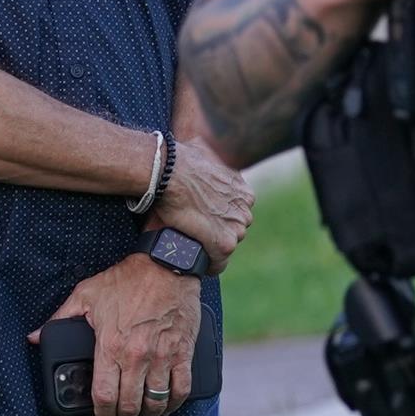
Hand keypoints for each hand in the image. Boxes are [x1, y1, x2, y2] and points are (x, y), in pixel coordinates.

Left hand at [45, 253, 200, 415]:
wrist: (166, 264)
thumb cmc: (127, 279)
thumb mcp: (86, 294)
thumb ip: (60, 318)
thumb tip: (33, 337)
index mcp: (110, 345)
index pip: (104, 395)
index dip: (101, 412)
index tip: (102, 413)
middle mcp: (137, 356)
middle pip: (129, 404)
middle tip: (120, 415)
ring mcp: (163, 356)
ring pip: (156, 402)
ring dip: (148, 413)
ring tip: (142, 412)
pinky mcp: (184, 352)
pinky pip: (182, 389)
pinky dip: (174, 403)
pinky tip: (167, 404)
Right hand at [149, 137, 251, 260]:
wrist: (170, 172)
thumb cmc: (181, 160)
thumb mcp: (206, 151)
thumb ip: (212, 159)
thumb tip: (202, 150)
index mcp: (243, 192)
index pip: (235, 214)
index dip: (218, 218)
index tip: (203, 220)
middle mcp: (245, 209)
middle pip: (233, 231)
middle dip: (216, 233)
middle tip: (194, 232)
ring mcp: (236, 227)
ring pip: (225, 246)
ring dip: (210, 247)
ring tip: (190, 245)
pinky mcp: (223, 242)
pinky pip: (218, 263)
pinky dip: (208, 265)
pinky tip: (196, 264)